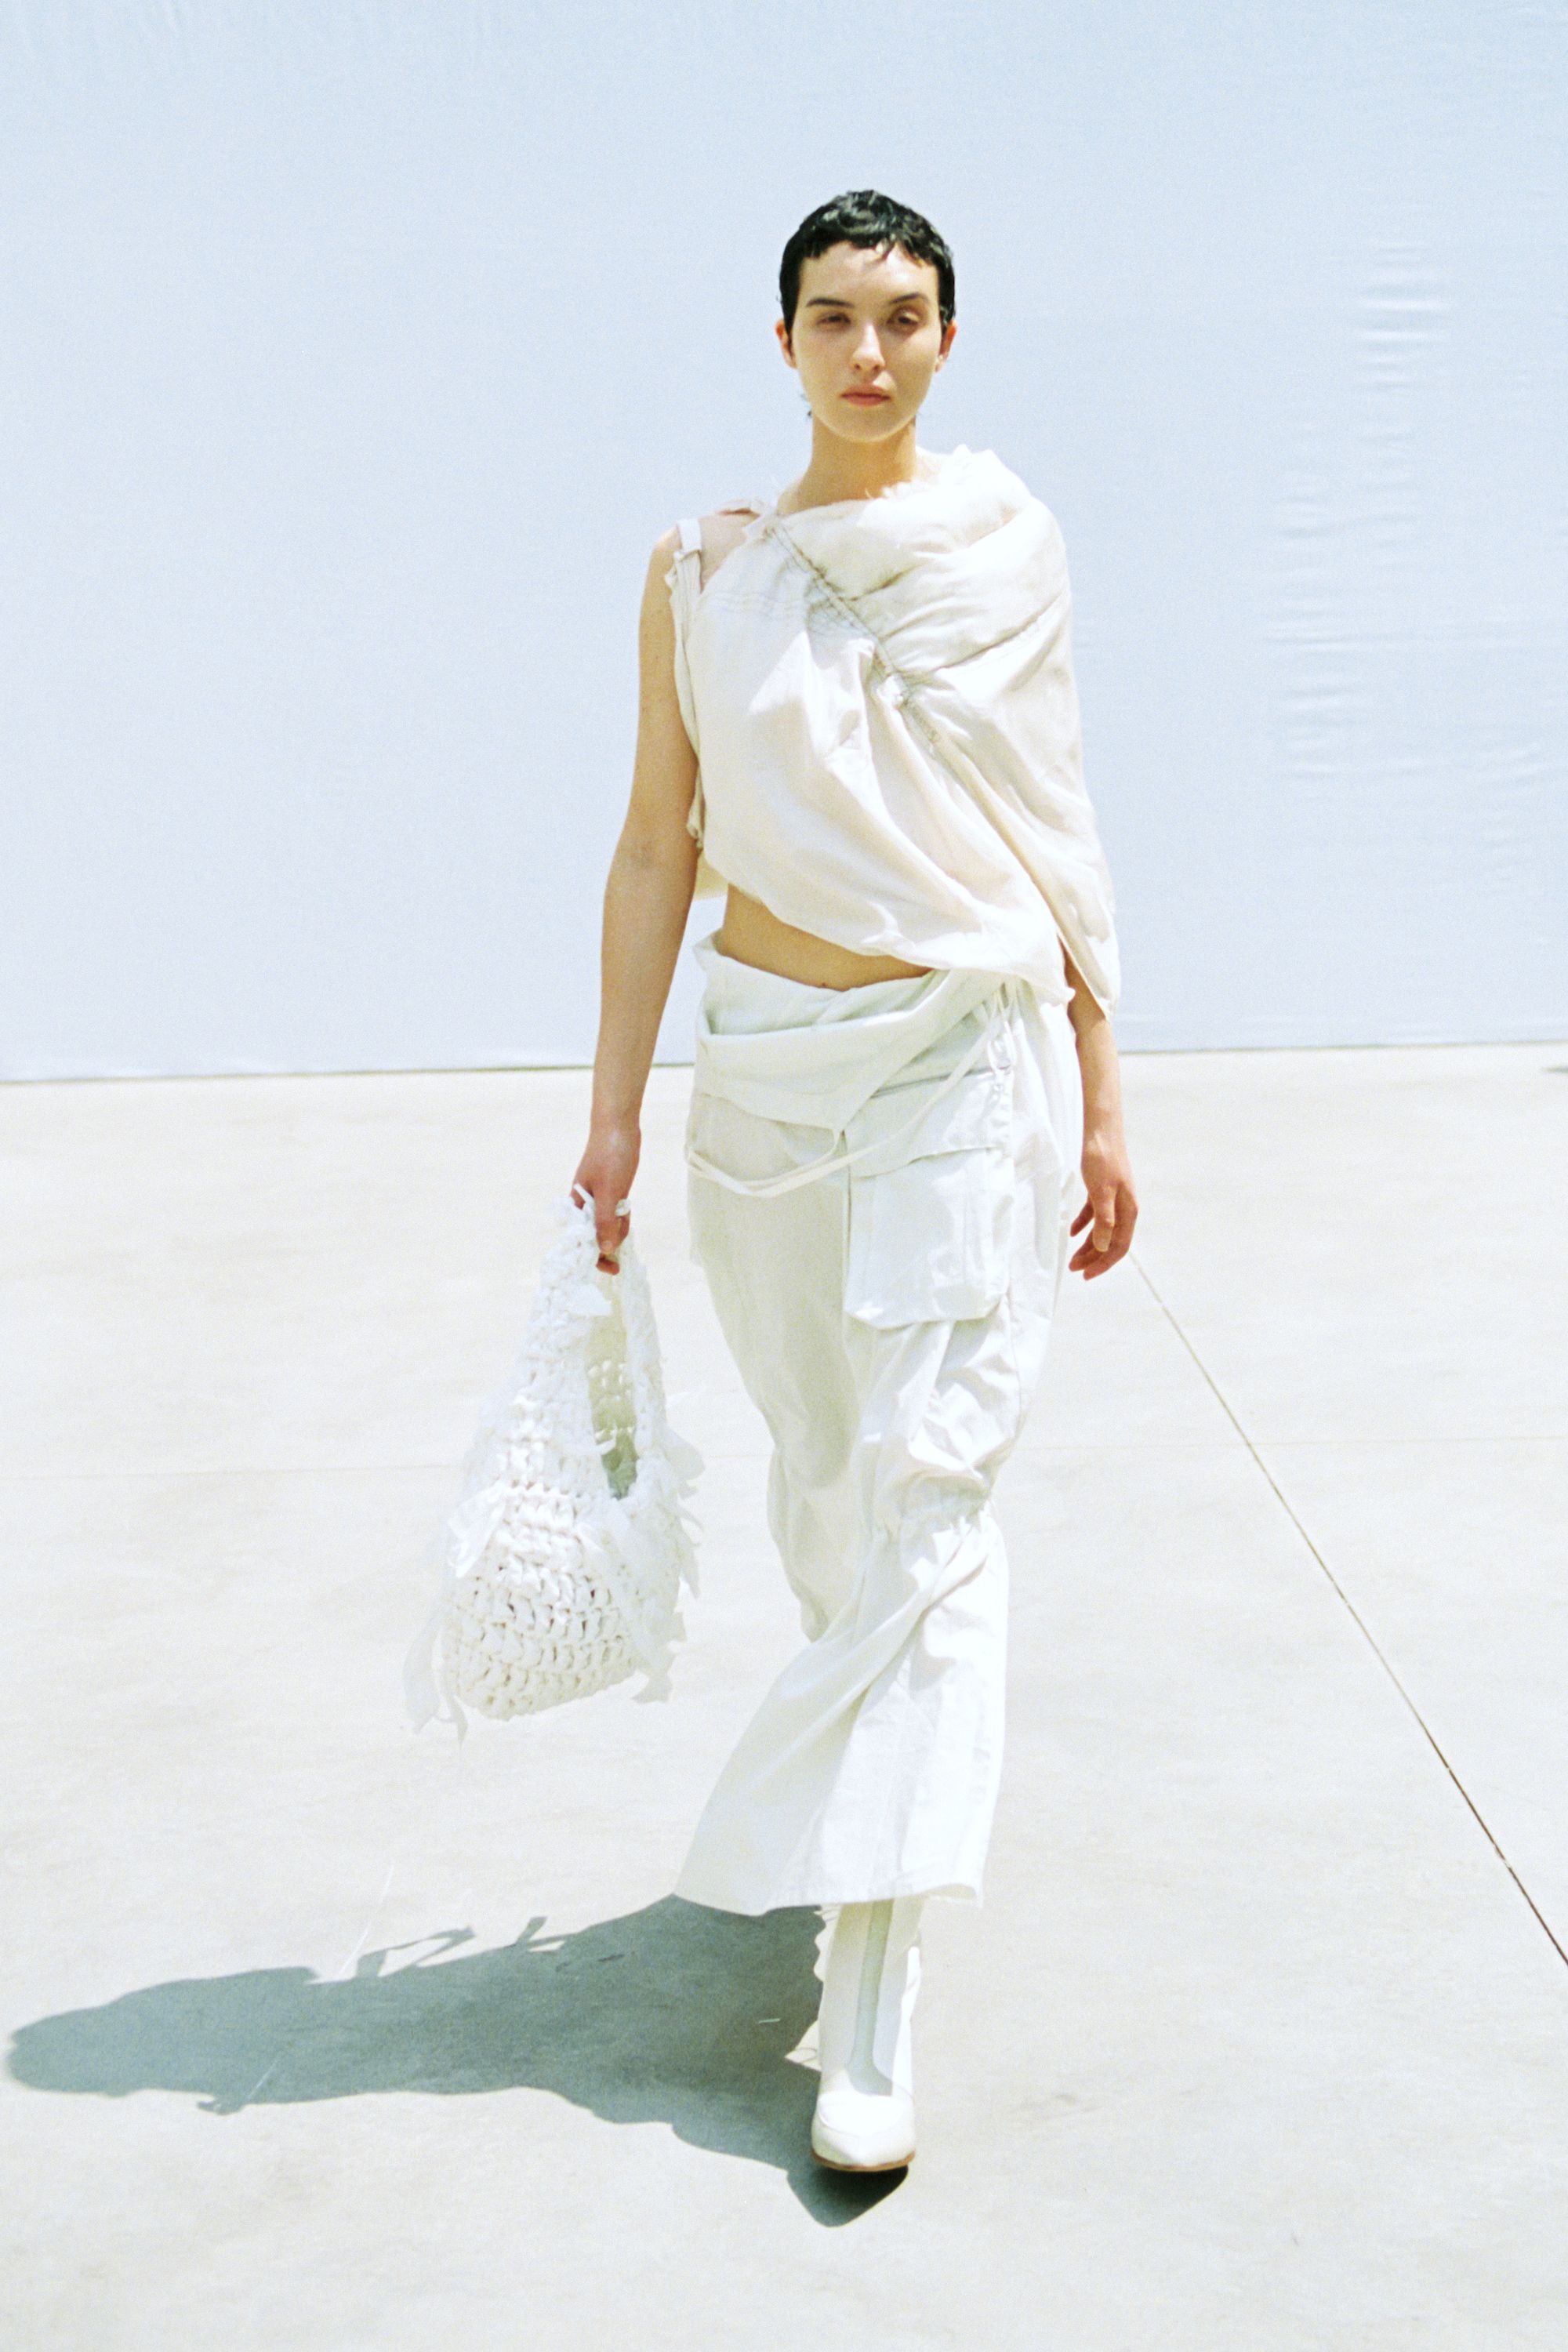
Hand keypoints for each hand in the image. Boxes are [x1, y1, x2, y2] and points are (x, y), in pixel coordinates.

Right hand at [570, 1124, 639, 1274]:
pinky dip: (621, 1218)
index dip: (594, 1257)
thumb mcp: (610, 1192)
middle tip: (623, 1245)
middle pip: (594, 1236)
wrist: (619, 1127)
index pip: (580, 1241)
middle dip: (609, 1244)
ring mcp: (597, 1199)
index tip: (612, 1269)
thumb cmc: (610, 1156)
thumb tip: (606, 1251)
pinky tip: (627, 1211)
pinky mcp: (610, 1192)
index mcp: (575, 1206)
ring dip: (618, 1229)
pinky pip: (614, 1214)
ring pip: (607, 1226)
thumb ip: (606, 1222)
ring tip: (626, 1216)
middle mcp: (583, 1205)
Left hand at [1068, 1124, 1137, 1279]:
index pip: (1118, 1247)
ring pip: (1102, 1231)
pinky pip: (1094, 1215)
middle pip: (1110, 1242)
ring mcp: (1113, 1199)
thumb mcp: (1101, 1192)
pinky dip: (1084, 1225)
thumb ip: (1104, 1220)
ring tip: (1071, 1257)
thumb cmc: (1102, 1159)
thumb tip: (1104, 1247)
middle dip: (1093, 1258)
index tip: (1085, 1275)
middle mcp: (1124, 1208)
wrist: (1101, 1132)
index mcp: (1128, 1211)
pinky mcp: (1102, 1191)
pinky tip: (1072, 1233)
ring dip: (1088, 1246)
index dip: (1103, 1264)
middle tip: (1072, 1269)